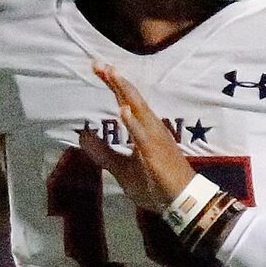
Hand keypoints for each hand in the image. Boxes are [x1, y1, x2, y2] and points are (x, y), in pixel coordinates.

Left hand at [76, 63, 194, 213]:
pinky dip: (132, 122)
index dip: (113, 85)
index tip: (98, 68)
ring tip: (111, 74)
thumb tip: (82, 137)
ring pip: (139, 110)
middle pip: (132, 99)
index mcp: (144, 130)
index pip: (127, 102)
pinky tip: (122, 109)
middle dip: (115, 81)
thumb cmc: (156, 185)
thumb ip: (103, 153)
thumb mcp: (122, 169)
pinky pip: (142, 136)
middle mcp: (151, 128)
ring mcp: (155, 139)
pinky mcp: (156, 154)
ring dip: (124, 91)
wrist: (184, 202)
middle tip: (99, 63)